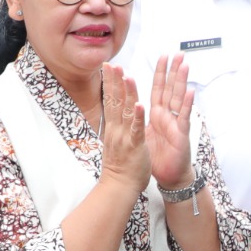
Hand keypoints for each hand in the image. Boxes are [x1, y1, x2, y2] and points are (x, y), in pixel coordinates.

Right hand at [96, 62, 149, 192]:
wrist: (119, 186)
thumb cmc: (120, 166)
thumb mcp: (114, 141)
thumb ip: (115, 126)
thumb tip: (113, 114)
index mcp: (113, 127)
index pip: (110, 101)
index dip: (110, 83)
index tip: (108, 67)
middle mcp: (116, 129)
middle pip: (115, 101)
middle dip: (115, 82)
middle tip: (113, 64)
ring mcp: (125, 137)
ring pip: (126, 112)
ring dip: (128, 93)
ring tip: (128, 76)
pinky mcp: (135, 146)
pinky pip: (137, 129)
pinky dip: (139, 117)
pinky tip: (141, 104)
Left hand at [147, 53, 195, 189]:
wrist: (168, 176)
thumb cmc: (158, 156)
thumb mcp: (145, 133)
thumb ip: (143, 118)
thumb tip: (135, 106)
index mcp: (157, 114)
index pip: (158, 89)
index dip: (160, 73)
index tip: (162, 56)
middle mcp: (168, 116)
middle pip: (171, 89)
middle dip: (174, 71)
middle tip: (178, 53)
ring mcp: (176, 123)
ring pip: (179, 98)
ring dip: (182, 82)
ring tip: (185, 65)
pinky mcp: (181, 135)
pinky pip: (184, 118)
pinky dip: (187, 105)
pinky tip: (191, 92)